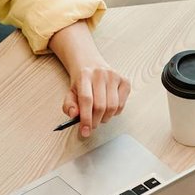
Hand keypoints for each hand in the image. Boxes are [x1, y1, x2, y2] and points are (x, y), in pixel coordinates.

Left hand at [49, 21, 129, 138]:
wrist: (90, 63)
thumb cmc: (81, 81)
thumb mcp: (70, 91)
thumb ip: (69, 105)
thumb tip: (74, 115)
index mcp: (84, 75)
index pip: (86, 100)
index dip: (86, 118)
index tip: (85, 132)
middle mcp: (101, 74)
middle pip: (100, 106)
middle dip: (95, 121)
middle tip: (91, 126)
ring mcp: (114, 76)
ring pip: (112, 107)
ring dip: (105, 118)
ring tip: (99, 117)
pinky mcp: (125, 81)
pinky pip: (121, 104)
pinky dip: (115, 112)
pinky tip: (108, 109)